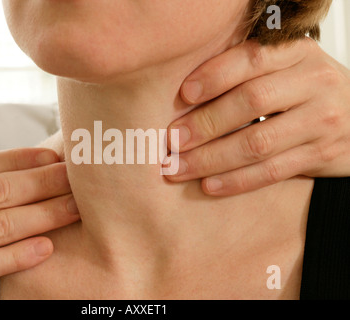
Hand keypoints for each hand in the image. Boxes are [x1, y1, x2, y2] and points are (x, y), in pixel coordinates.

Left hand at [165, 38, 349, 195]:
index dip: (215, 75)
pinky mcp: (322, 154)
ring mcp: (322, 120)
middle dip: (206, 123)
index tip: (183, 94)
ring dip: (211, 159)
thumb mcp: (285, 69)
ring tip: (178, 168)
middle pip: (252, 101)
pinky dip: (236, 181)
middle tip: (172, 140)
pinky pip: (271, 171)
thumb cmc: (306, 90)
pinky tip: (208, 185)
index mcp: (299, 53)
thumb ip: (247, 72)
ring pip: (258, 142)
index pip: (252, 59)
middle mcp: (315, 83)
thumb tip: (186, 94)